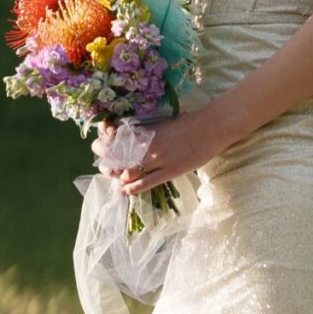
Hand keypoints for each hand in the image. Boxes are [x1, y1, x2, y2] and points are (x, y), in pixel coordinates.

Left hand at [100, 104, 230, 195]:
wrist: (212, 128)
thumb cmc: (191, 123)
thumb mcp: (165, 123)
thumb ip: (150, 131)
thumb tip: (137, 136)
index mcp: (146, 130)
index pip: (117, 140)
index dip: (105, 145)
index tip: (101, 148)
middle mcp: (148, 145)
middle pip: (119, 157)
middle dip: (108, 164)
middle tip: (105, 168)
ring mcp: (158, 159)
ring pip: (129, 172)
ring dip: (118, 177)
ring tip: (115, 180)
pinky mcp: (169, 171)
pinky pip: (146, 183)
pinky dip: (132, 188)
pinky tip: (124, 190)